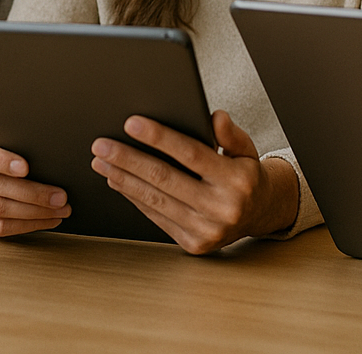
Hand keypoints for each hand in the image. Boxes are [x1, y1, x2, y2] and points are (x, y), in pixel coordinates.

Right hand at [0, 112, 69, 236]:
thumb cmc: (8, 150)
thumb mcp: (12, 140)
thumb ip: (24, 145)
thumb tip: (53, 156)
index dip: (3, 162)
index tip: (26, 167)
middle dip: (33, 194)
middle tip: (61, 197)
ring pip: (0, 211)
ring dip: (35, 213)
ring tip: (60, 210)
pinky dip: (27, 226)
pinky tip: (47, 220)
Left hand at [89, 110, 298, 253]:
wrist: (260, 215)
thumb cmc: (245, 175)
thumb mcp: (246, 149)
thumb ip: (230, 133)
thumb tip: (215, 117)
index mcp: (236, 180)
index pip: (190, 153)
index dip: (159, 137)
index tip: (131, 123)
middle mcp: (222, 208)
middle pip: (164, 178)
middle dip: (128, 159)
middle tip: (101, 145)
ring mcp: (207, 230)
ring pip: (155, 200)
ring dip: (123, 179)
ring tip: (102, 161)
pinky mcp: (194, 244)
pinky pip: (157, 217)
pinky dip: (134, 197)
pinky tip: (118, 181)